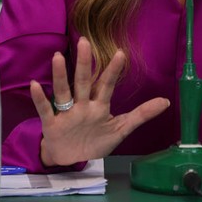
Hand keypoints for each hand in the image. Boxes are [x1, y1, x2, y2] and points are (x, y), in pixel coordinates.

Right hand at [29, 37, 169, 166]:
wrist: (71, 160)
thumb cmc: (95, 141)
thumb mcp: (120, 130)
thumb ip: (141, 115)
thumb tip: (167, 102)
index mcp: (99, 105)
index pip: (106, 85)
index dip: (113, 71)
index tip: (121, 53)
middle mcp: (82, 105)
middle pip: (83, 81)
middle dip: (84, 63)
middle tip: (84, 42)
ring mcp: (66, 113)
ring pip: (63, 91)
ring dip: (60, 75)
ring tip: (58, 57)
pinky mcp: (52, 124)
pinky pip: (45, 109)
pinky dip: (39, 98)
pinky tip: (35, 84)